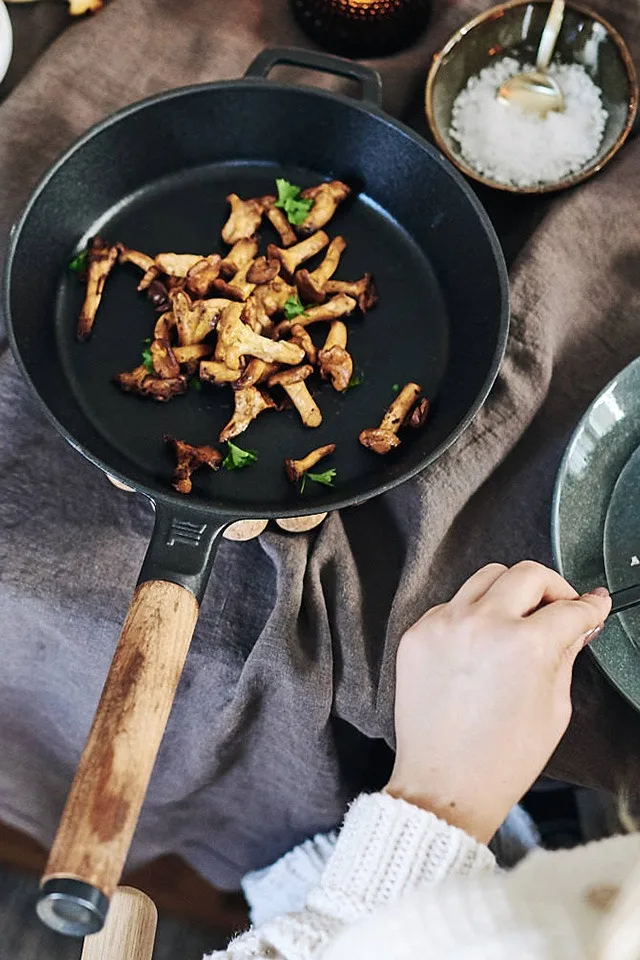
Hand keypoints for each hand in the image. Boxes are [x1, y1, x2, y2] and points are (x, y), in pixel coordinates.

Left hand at [385, 561, 610, 843]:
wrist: (445, 784)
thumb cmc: (499, 759)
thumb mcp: (554, 708)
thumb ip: (566, 654)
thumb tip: (577, 623)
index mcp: (524, 645)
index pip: (569, 608)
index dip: (590, 607)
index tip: (593, 605)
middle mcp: (482, 624)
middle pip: (528, 574)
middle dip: (553, 587)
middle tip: (560, 607)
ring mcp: (444, 624)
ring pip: (486, 576)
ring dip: (510, 591)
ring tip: (519, 619)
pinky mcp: (418, 633)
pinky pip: (453, 603)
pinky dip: (473, 614)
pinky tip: (481, 642)